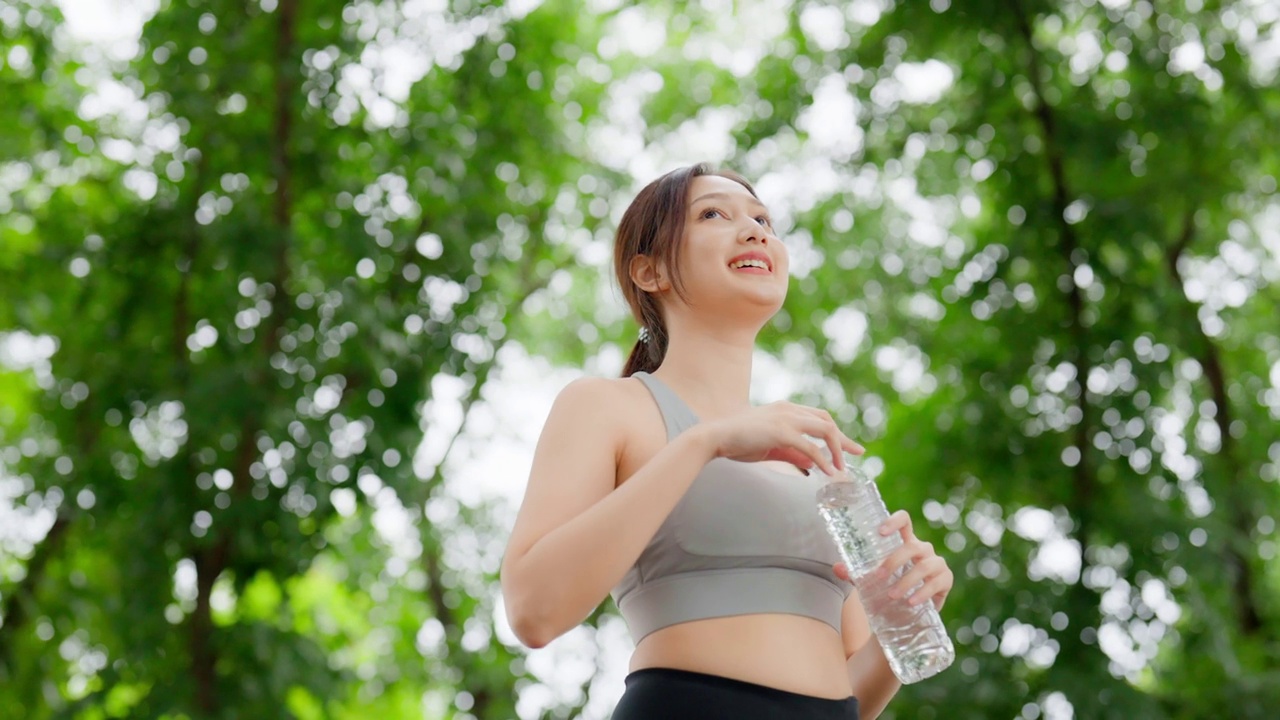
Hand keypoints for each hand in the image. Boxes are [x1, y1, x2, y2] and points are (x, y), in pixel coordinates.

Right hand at [702, 402, 863, 475]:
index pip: (818, 417)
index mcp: (785, 409)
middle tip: (857, 453)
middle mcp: (789, 409)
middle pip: (827, 421)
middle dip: (843, 439)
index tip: (849, 446)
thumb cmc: (738, 442)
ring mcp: (786, 418)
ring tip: (841, 468)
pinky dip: (823, 459)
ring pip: (824, 430)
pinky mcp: (781, 431)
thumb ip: (792, 454)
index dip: (835, 432)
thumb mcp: (770, 447)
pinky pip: (811, 447)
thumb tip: (812, 464)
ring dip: (837, 449)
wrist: (715, 436)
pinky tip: (829, 472)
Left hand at [833, 510, 952, 609]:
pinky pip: (936, 583)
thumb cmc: (889, 588)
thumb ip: (855, 573)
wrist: (908, 613)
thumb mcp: (871, 580)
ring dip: (906, 581)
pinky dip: (922, 593)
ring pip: (924, 566)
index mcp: (905, 542)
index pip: (904, 522)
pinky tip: (911, 602)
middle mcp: (922, 549)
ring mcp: (936, 563)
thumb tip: (836, 567)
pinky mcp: (945, 580)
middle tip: (879, 576)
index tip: (880, 532)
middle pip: (912, 546)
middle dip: (894, 561)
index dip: (894, 521)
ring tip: (892, 595)